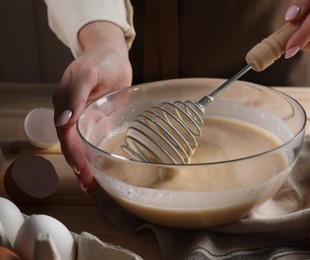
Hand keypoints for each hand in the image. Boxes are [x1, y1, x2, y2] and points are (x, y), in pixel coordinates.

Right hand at [52, 21, 132, 192]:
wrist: (113, 55)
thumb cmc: (100, 60)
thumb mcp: (87, 73)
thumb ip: (75, 95)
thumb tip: (63, 121)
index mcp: (65, 104)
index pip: (66, 134)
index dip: (72, 152)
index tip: (81, 168)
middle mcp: (73, 114)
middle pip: (72, 145)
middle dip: (79, 165)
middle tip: (88, 185)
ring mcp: (86, 118)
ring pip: (83, 146)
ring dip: (86, 165)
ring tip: (92, 185)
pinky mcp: (98, 120)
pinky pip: (94, 140)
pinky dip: (96, 155)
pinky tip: (100, 168)